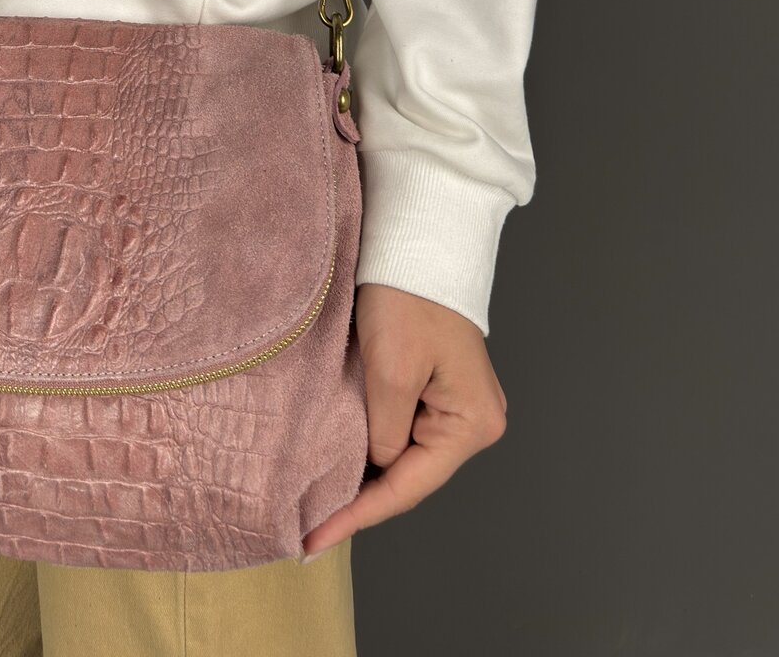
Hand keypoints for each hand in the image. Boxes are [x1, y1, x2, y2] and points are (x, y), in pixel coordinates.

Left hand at [301, 283, 508, 557]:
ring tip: (315, 500)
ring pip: (401, 453)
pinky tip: (340, 457)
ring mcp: (456, 404)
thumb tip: (373, 465)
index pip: (407, 487)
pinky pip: (400, 428)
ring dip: (363, 471)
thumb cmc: (408, 297)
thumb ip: (382, 433)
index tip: (311, 542)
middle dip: (360, 498)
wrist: (416, 237)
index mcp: (471, 424)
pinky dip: (370, 442)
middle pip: (408, 475)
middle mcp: (473, 421)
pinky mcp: (435, 385)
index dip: (357, 516)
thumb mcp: (390, 372)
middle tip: (306, 526)